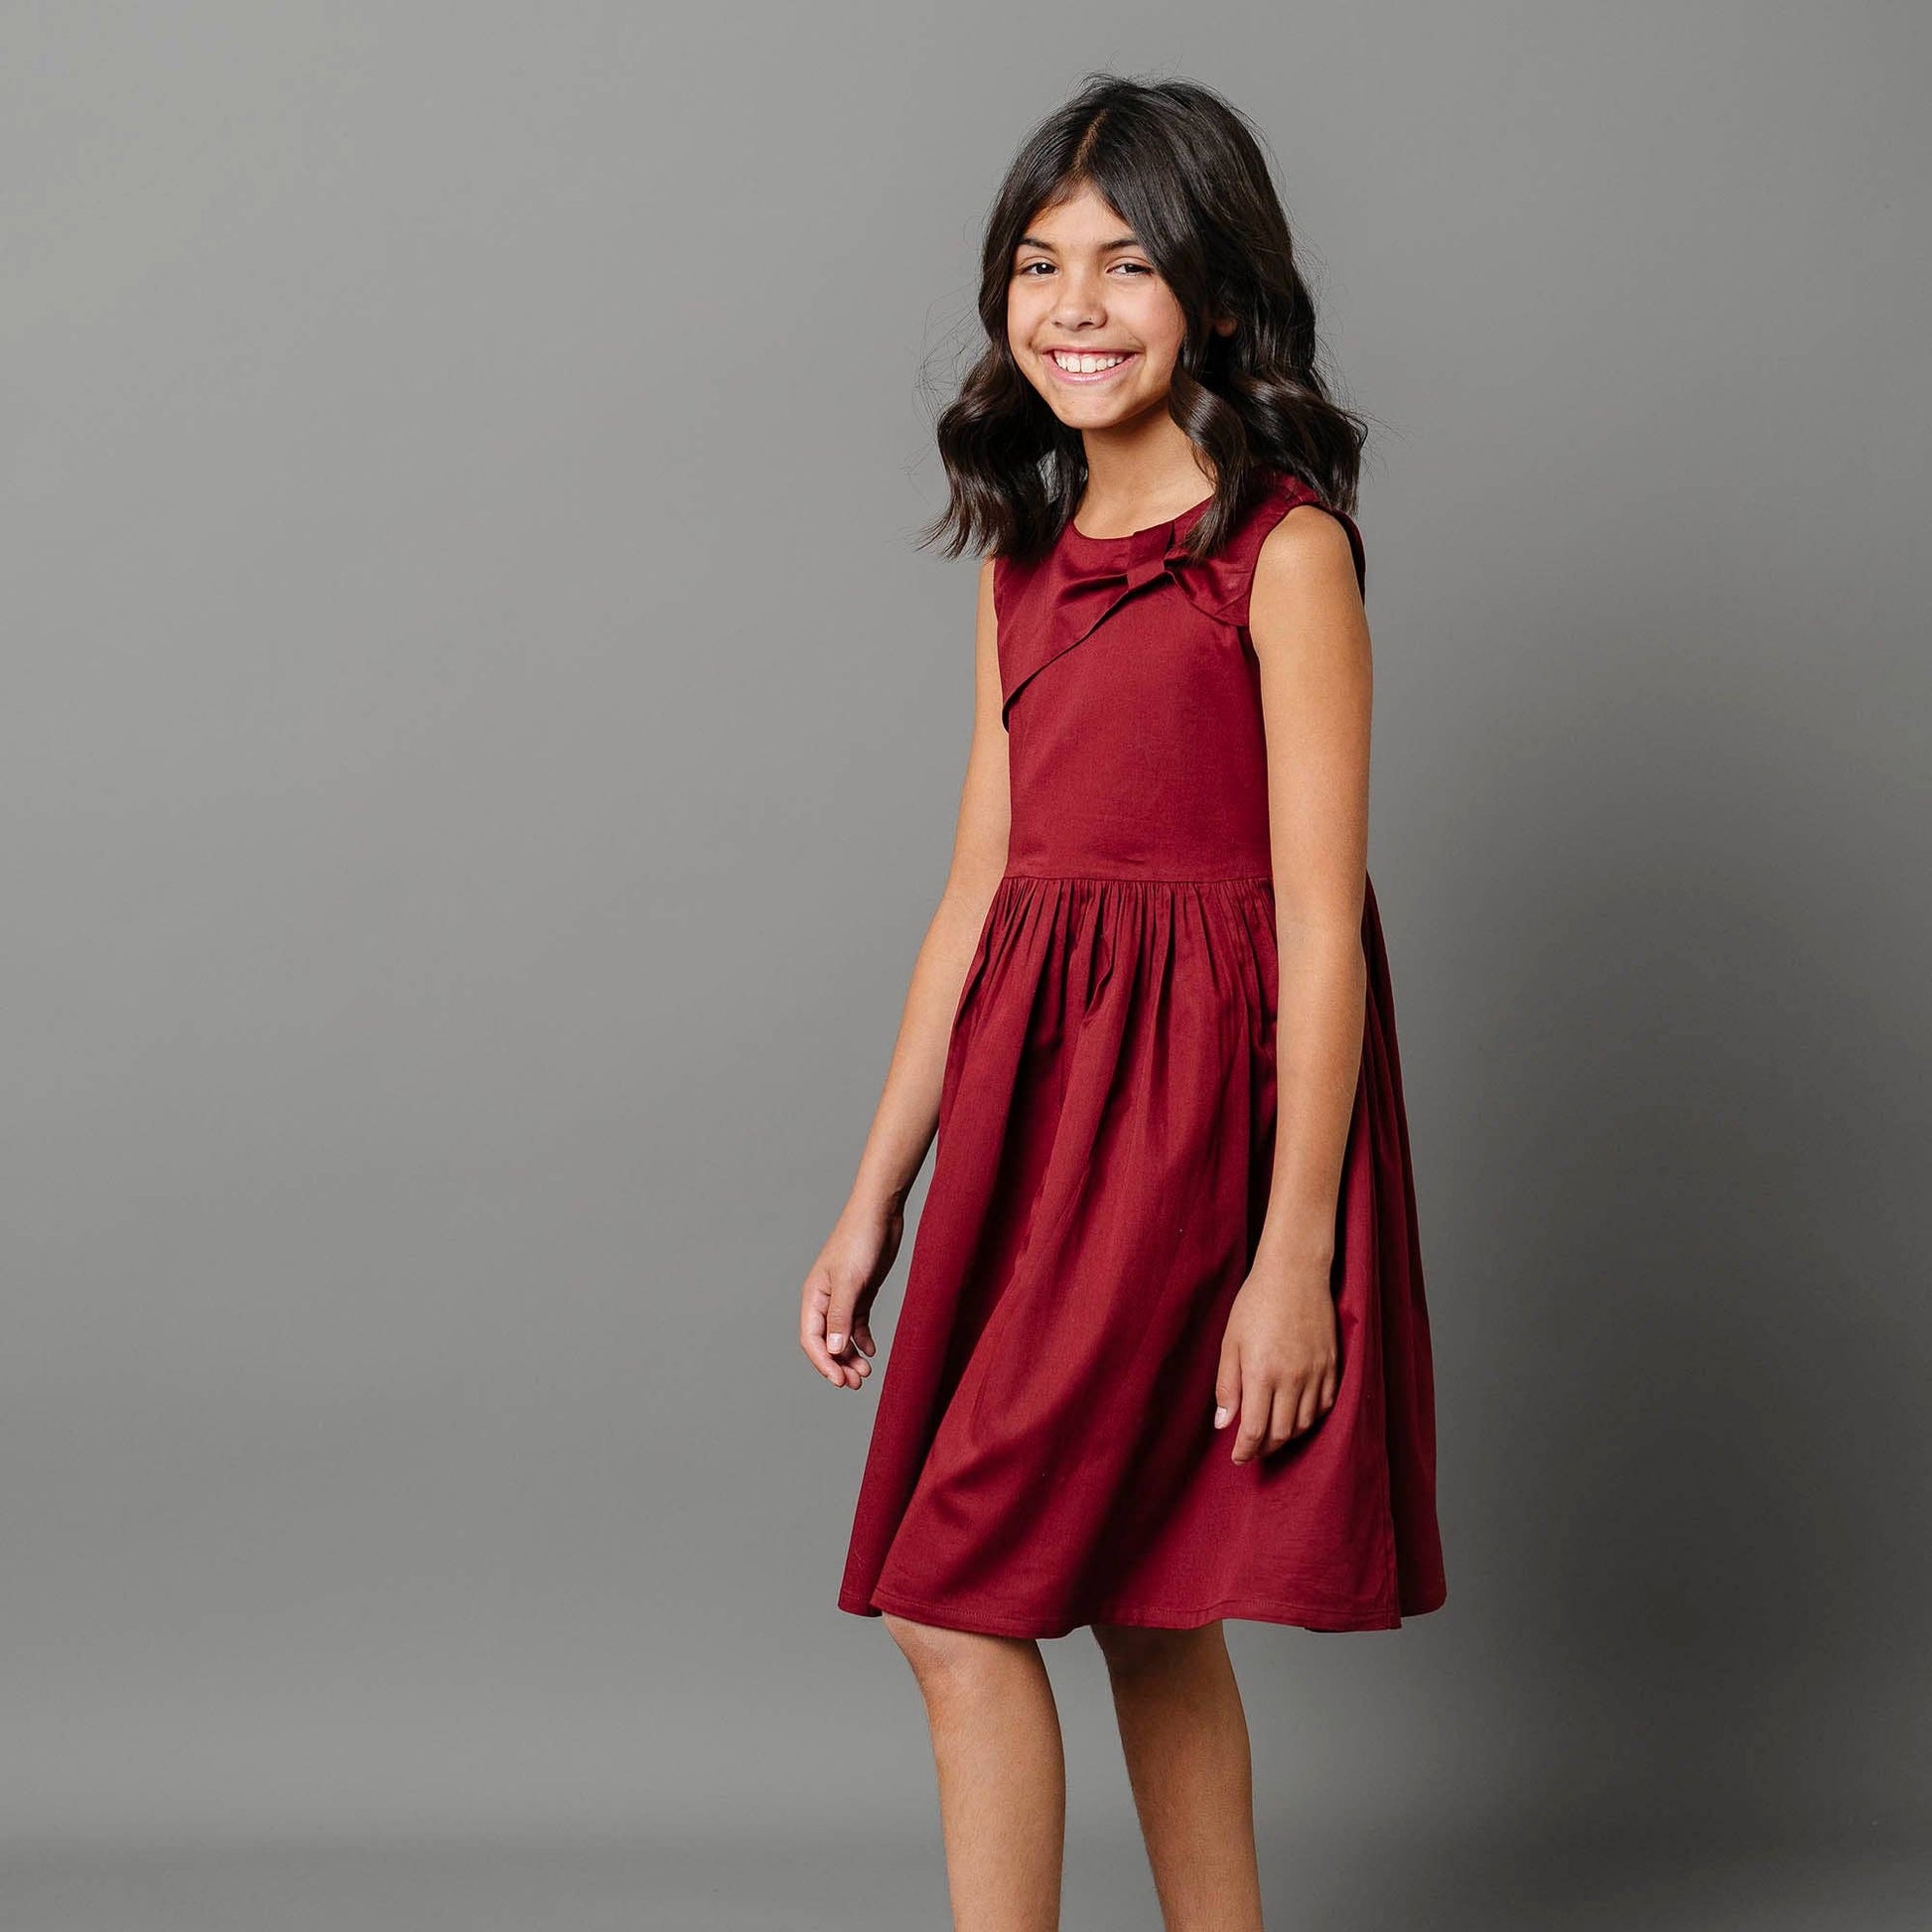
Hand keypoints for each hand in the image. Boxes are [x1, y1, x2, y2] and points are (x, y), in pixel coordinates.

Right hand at [799, 1196, 902, 1388]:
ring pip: (842, 1336)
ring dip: (850, 1356)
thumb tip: (832, 1350)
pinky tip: (871, 1351)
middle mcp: (825, 1300)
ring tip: (865, 1373)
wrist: (880, 1214)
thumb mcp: (850, 1281)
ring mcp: (843, 1297)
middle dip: (838, 1364)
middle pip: (826, 1342)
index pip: (812, 1339)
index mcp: (814, 1296)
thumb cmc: (859, 1241)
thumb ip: (840, 1316)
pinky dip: (861, 1340)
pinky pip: (857, 1324)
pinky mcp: (861, 1293)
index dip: (823, 1363)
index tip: (839, 1380)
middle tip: (856, 1383)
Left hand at [1213, 1258, 1339, 1462]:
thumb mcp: (1231, 1342)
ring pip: (1305, 1423)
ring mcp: (1316, 1373)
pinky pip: (1325, 1405)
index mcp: (1262, 1373)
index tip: (1237, 1458)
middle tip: (1252, 1449)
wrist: (1294, 1273)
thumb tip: (1223, 1424)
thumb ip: (1227, 1385)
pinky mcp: (1332, 1365)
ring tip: (1272, 1435)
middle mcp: (1292, 1379)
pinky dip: (1310, 1418)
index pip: (1255, 1430)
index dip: (1245, 1450)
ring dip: (1287, 1436)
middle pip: (1282, 1433)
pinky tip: (1297, 1415)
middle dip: (1264, 1448)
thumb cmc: (1255, 1303)